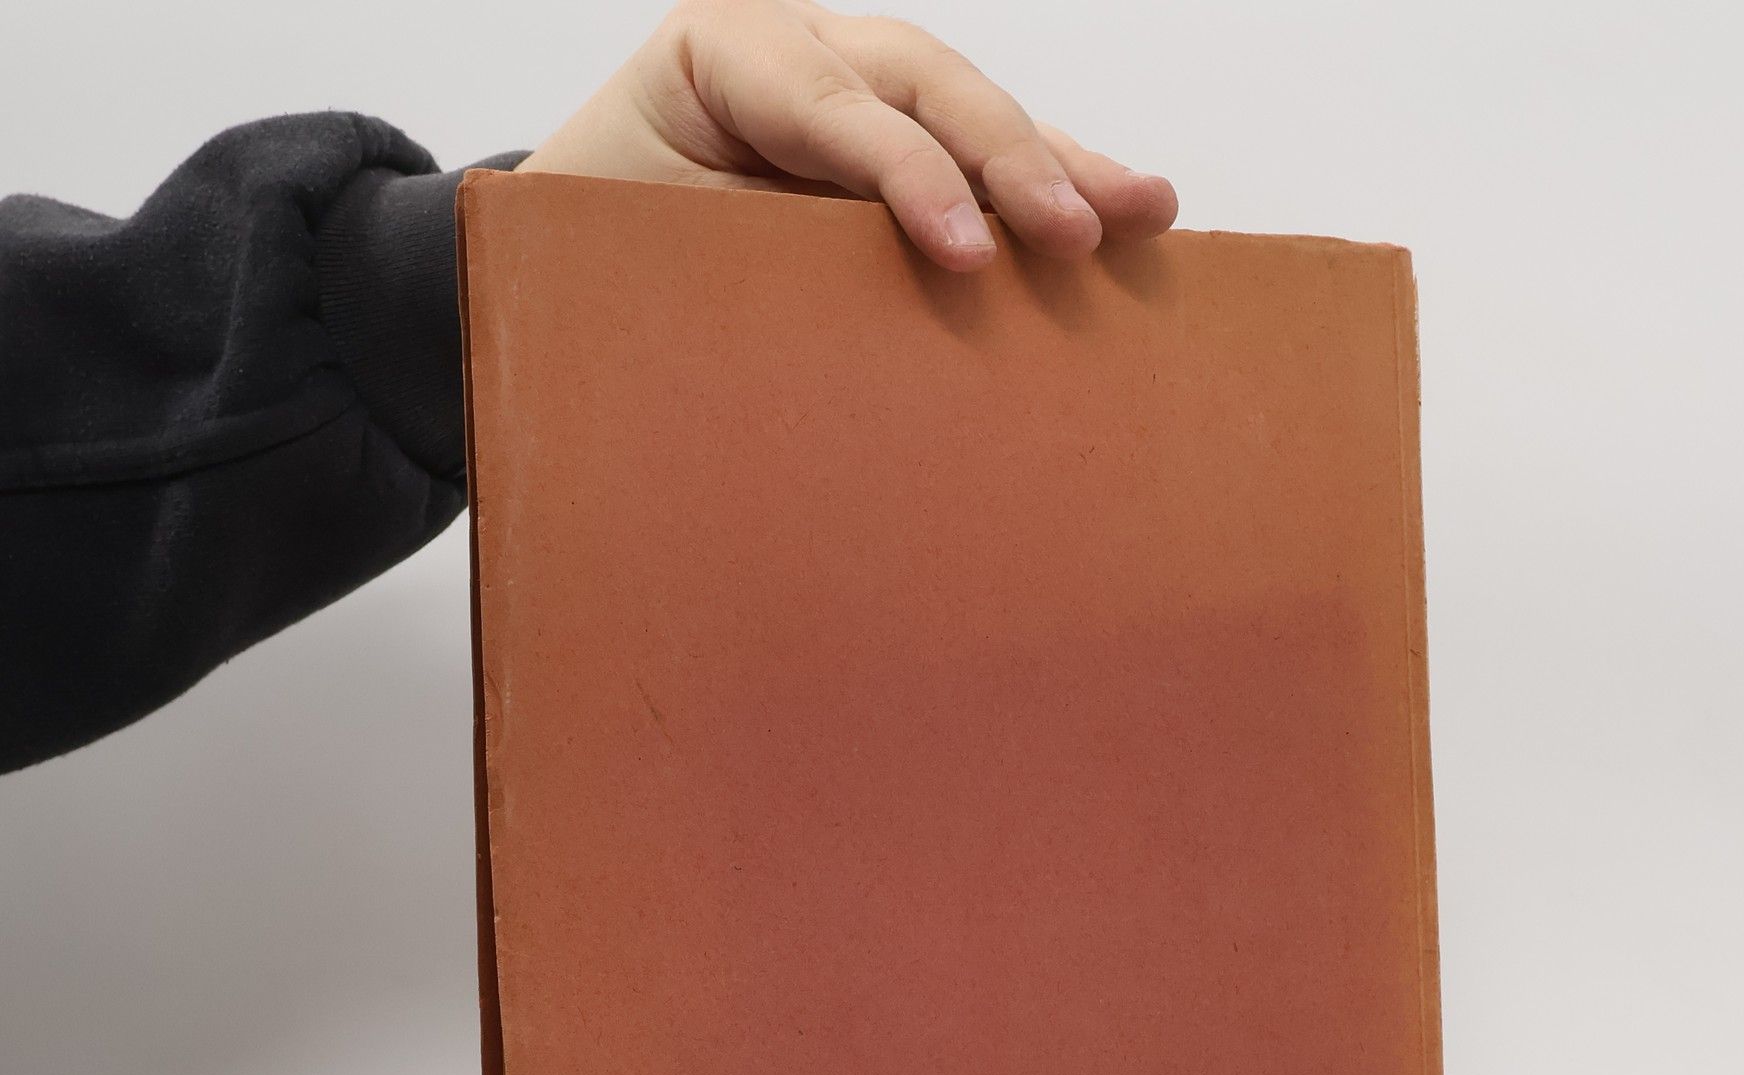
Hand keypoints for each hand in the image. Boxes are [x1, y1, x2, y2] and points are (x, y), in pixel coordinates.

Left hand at [519, 0, 1178, 270]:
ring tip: (1147, 210)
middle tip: (1079, 231)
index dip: (909, 177)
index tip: (967, 255)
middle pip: (926, 83)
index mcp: (721, 55)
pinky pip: (975, 154)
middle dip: (1012, 158)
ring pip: (969, 109)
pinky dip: (1045, 183)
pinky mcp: (891, 138)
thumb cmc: (602, 254)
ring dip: (1062, 162)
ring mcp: (854, 84)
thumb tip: (872, 330)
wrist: (569, 252)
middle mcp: (800, 50)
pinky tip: (1121, 210)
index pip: (833, 108)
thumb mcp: (655, 254)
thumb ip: (753, 261)